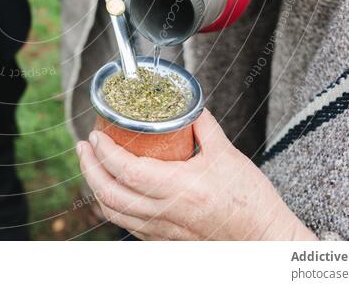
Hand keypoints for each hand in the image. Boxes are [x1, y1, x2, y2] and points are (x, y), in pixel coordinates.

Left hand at [76, 109, 316, 240]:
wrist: (264, 240)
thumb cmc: (250, 201)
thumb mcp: (228, 155)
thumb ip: (204, 127)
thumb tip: (188, 105)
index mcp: (179, 188)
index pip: (126, 171)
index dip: (104, 152)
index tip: (95, 135)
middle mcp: (165, 213)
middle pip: (109, 194)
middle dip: (89, 168)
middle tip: (84, 147)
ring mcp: (162, 232)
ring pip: (113, 213)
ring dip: (95, 187)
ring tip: (91, 165)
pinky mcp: (164, 242)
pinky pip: (127, 225)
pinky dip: (112, 206)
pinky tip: (112, 191)